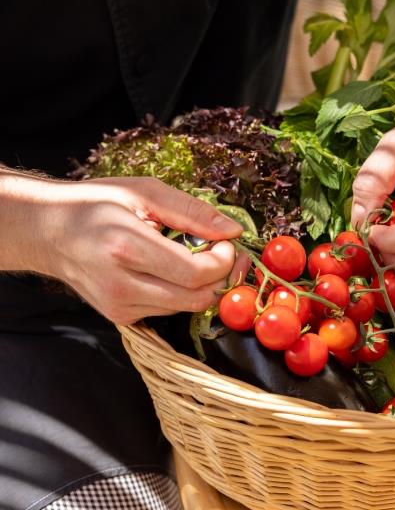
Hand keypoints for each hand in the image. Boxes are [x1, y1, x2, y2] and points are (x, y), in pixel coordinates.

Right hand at [24, 176, 248, 323]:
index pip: (196, 272)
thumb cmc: (94, 205)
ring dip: (201, 285)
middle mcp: (120, 285)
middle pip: (197, 298)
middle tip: (223, 251)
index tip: (226, 241)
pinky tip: (168, 269)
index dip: (224, 260)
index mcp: (125, 248)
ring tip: (191, 255)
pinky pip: (169, 311)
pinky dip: (180, 292)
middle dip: (221, 276)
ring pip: (186, 308)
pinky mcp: (120, 317)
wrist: (48, 232)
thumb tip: (232, 230)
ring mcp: (118, 307)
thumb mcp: (143, 192)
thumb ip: (191, 212)